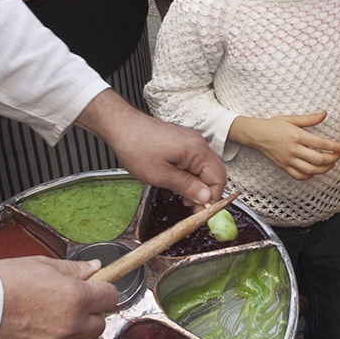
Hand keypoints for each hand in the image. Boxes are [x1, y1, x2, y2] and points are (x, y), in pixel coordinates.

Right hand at [0, 257, 118, 338]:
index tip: (98, 290)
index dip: (104, 292)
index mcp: (76, 297)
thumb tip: (95, 269)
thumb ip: (74, 269)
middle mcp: (71, 324)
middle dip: (90, 314)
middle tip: (70, 304)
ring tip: (44, 316)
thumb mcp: (41, 264)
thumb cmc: (1, 283)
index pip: (111, 297)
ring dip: (70, 330)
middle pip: (99, 324)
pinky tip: (31, 330)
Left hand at [75, 90, 225, 206]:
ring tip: (181, 195)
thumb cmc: (136, 147)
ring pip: (203, 169)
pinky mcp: (182, 143)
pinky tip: (177, 183)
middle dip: (205, 193)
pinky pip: (194, 163)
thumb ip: (187, 187)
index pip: (218, 179)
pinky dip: (189, 175)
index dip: (213, 198)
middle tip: (191, 207)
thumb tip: (206, 198)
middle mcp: (198, 144)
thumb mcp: (161, 176)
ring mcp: (191, 142)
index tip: (202, 211)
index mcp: (197, 150)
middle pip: (214, 173)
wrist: (121, 127)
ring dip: (196, 185)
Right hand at [227, 113, 339, 179]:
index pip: (322, 144)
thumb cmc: (274, 125)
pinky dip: (310, 175)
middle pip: (319, 159)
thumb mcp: (292, 119)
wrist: (256, 135)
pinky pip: (299, 176)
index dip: (336, 147)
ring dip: (324, 169)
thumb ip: (310, 119)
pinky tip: (316, 170)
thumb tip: (324, 113)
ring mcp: (288, 160)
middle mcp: (293, 150)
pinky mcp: (284, 167)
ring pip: (311, 170)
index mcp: (297, 136)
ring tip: (331, 163)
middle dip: (333, 159)